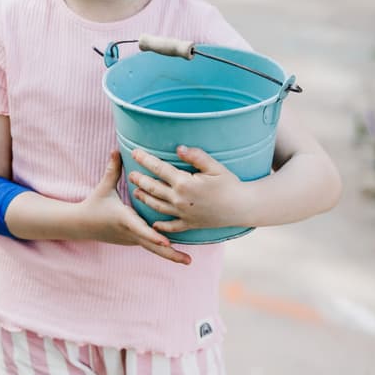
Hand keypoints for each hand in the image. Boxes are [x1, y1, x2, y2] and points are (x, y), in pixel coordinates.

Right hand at [78, 151, 191, 264]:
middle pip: (152, 246)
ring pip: (153, 249)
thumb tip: (116, 149)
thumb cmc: (94, 204)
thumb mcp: (104, 187)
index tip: (167, 241)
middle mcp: (130, 232)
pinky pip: (150, 246)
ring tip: (188, 260)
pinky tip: (178, 253)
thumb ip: (113, 169)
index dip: (154, 235)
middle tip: (188, 260)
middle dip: (170, 254)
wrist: (82, 225)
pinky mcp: (133, 241)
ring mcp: (132, 239)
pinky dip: (163, 249)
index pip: (141, 229)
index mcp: (124, 219)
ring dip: (169, 255)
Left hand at [129, 146, 244, 232]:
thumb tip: (178, 148)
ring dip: (145, 199)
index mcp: (184, 183)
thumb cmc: (230, 184)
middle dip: (140, 180)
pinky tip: (154, 223)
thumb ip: (196, 156)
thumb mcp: (215, 167)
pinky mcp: (190, 224)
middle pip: (153, 188)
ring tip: (136, 192)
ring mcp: (183, 214)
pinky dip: (161, 226)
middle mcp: (179, 200)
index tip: (134, 152)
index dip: (145, 159)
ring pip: (157, 207)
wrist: (242, 208)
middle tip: (131, 174)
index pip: (159, 169)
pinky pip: (172, 226)